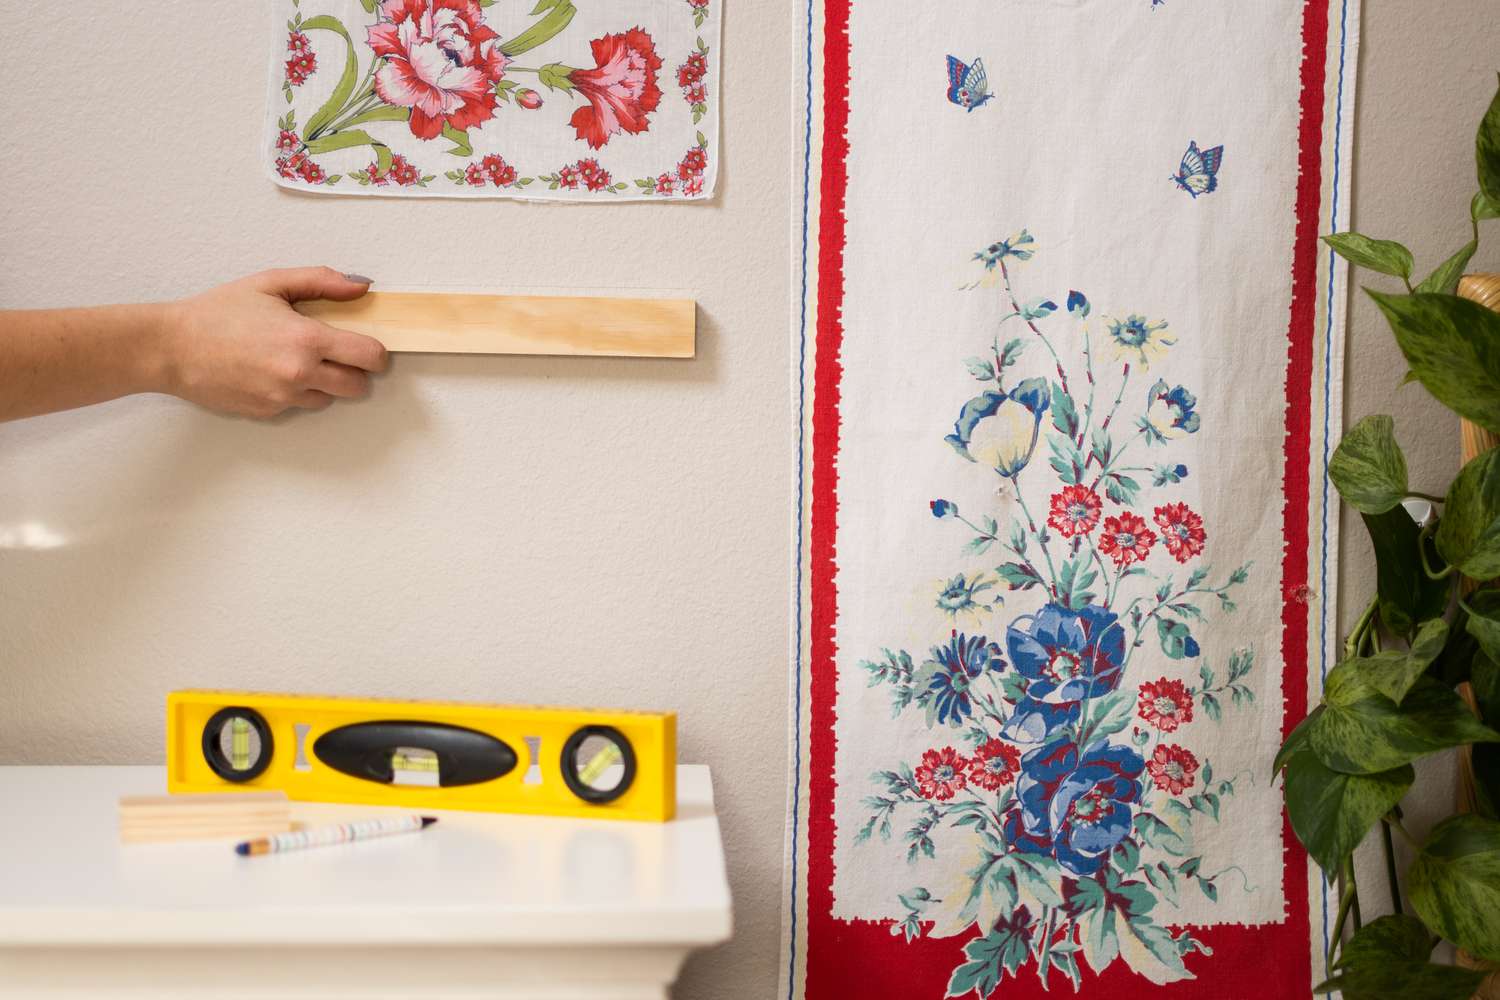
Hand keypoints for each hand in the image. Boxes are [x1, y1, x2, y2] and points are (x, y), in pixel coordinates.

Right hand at [161, 267, 387, 418]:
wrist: (172, 347)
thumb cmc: (217, 312)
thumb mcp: (270, 283)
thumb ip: (321, 281)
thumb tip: (361, 285)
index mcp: (306, 339)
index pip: (370, 357)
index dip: (376, 353)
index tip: (369, 347)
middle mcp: (300, 374)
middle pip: (358, 387)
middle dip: (355, 372)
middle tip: (336, 354)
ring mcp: (284, 398)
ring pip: (329, 399)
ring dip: (324, 383)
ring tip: (296, 360)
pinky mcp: (268, 412)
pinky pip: (298, 406)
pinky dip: (294, 392)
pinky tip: (271, 371)